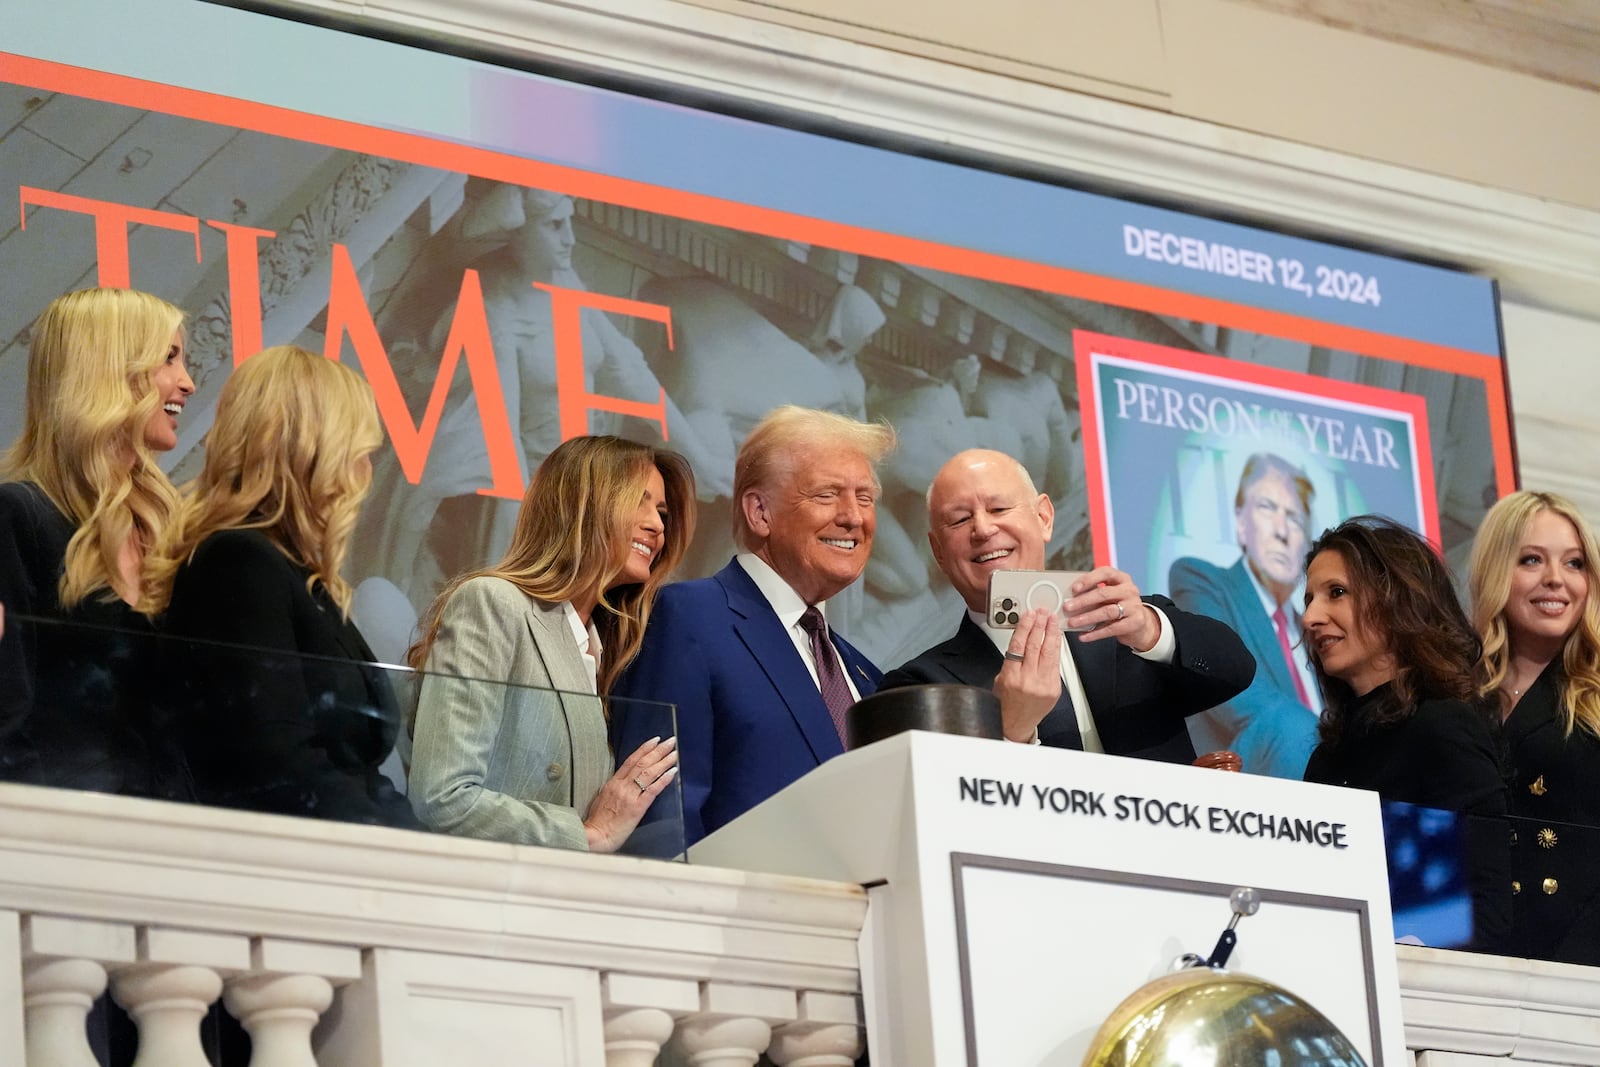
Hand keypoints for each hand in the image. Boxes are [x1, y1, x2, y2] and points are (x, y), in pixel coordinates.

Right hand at [583, 735, 679, 852]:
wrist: (594, 837)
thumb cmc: (598, 822)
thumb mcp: (602, 798)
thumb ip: (614, 789)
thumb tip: (623, 782)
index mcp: (613, 783)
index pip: (631, 761)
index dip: (644, 749)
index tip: (654, 740)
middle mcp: (622, 786)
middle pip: (642, 763)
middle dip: (658, 751)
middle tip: (670, 741)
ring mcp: (630, 796)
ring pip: (649, 773)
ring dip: (663, 761)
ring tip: (674, 753)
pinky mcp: (637, 808)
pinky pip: (653, 790)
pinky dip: (663, 779)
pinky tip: (672, 772)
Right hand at [992, 608, 1061, 742]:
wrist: (1016, 723)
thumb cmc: (1007, 702)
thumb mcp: (1000, 679)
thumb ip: (1012, 660)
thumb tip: (1023, 639)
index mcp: (1010, 676)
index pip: (1018, 644)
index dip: (1025, 626)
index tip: (1028, 615)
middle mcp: (1027, 679)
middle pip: (1035, 645)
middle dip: (1040, 625)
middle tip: (1042, 612)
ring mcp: (1043, 684)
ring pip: (1049, 652)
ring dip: (1051, 633)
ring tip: (1051, 620)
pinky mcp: (1054, 688)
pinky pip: (1056, 663)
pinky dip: (1056, 648)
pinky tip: (1056, 638)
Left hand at [1066, 567, 1160, 651]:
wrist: (1140, 623)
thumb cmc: (1119, 605)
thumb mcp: (1110, 595)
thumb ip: (1094, 593)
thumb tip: (1070, 599)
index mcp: (1122, 579)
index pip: (1105, 573)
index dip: (1089, 579)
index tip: (1074, 588)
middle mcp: (1129, 590)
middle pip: (1104, 593)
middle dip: (1083, 601)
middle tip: (1068, 607)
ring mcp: (1134, 606)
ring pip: (1107, 611)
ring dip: (1087, 617)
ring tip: (1072, 622)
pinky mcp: (1135, 622)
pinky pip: (1112, 628)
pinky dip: (1095, 633)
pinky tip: (1084, 636)